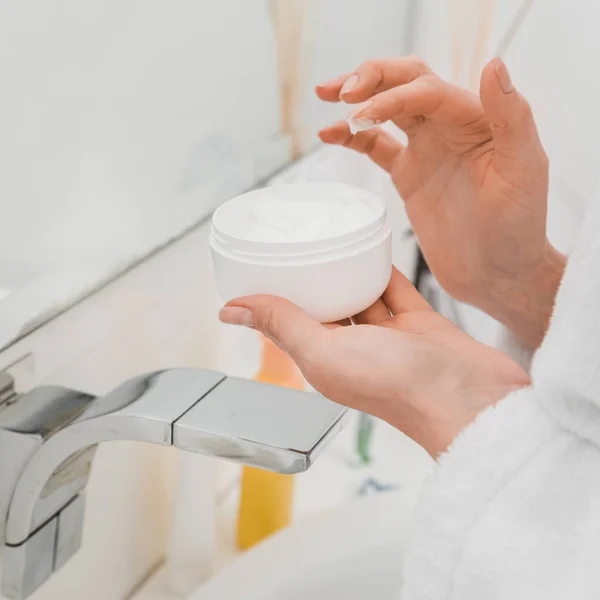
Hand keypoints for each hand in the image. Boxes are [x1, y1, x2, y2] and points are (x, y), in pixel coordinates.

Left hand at [219, 269, 528, 456]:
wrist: (473, 399)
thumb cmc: (399, 386)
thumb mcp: (324, 352)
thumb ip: (281, 324)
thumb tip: (229, 310)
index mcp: (325, 362)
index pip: (291, 324)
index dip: (275, 297)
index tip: (263, 265)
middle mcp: (354, 351)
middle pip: (326, 308)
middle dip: (311, 281)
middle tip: (298, 245)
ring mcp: (389, 339)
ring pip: (360, 297)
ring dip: (346, 272)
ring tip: (331, 241)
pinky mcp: (419, 324)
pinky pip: (394, 290)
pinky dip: (382, 270)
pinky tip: (373, 247)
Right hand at [316, 57, 565, 347]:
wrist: (497, 275)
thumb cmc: (518, 230)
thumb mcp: (523, 173)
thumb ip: (512, 118)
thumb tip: (494, 64)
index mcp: (477, 121)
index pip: (427, 91)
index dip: (392, 95)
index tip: (362, 112)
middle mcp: (450, 128)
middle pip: (405, 82)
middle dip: (371, 78)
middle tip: (341, 91)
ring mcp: (427, 150)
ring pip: (386, 108)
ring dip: (357, 98)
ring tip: (325, 95)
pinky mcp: (409, 175)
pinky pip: (376, 146)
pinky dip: (352, 137)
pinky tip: (330, 134)